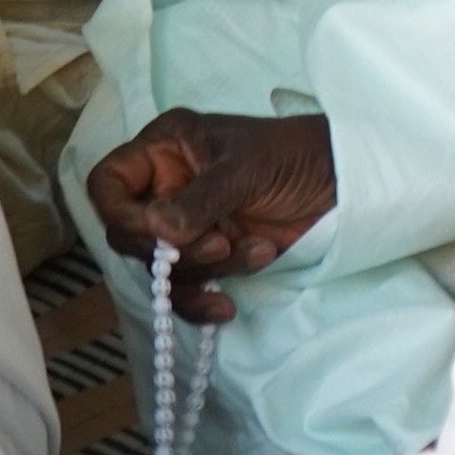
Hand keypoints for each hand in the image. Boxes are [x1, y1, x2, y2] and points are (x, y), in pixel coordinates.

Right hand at [88, 106, 340, 313]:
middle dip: (172, 249)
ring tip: (254, 251)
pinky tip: (226, 306)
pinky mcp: (212, 257)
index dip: (119, 212)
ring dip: (203, 270)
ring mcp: (189, 225)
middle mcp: (167, 186)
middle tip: (219, 245)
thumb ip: (201, 198)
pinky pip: (185, 291)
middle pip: (131, 233)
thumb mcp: (248, 168)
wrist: (346, 184)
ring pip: (161, 267)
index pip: (108, 182)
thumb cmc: (296, 155)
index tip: (153, 231)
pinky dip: (201, 303)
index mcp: (165, 148)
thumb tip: (158, 228)